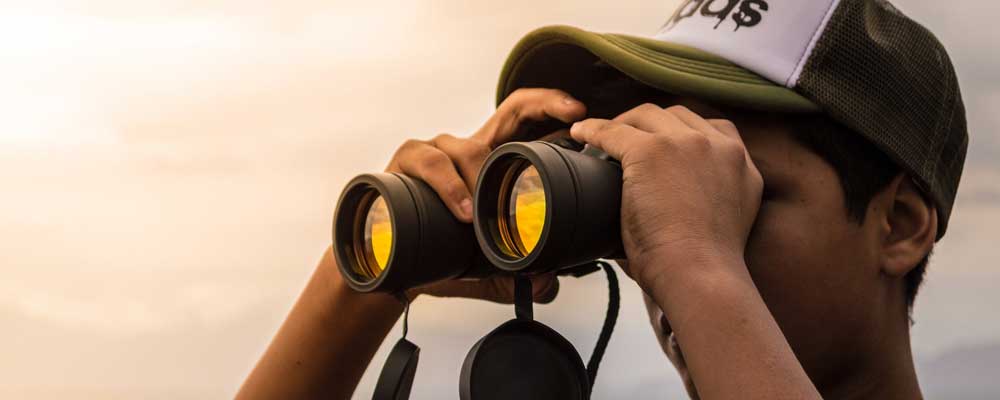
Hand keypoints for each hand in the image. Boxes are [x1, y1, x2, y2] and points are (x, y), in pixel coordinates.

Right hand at [385, 88, 587, 302]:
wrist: (386, 266)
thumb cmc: (437, 254)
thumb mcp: (486, 267)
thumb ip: (518, 274)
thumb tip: (549, 283)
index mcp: (491, 164)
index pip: (527, 123)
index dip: (555, 110)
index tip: (581, 114)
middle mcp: (467, 149)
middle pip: (510, 110)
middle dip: (544, 104)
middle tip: (573, 116)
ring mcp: (437, 150)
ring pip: (467, 147)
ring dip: (480, 177)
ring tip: (484, 212)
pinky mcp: (405, 160)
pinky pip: (428, 161)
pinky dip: (448, 186)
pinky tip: (461, 211)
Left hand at [570, 103, 762, 292]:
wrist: (699, 274)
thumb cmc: (702, 266)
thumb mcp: (723, 220)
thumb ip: (706, 197)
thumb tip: (669, 204)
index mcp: (742, 165)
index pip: (712, 129)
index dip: (681, 133)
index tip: (662, 143)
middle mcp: (720, 146)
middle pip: (678, 116)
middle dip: (650, 124)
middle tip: (626, 139)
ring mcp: (687, 143)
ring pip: (647, 116)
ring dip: (624, 124)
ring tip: (602, 139)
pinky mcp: (651, 150)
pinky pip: (613, 131)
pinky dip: (593, 130)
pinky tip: (580, 135)